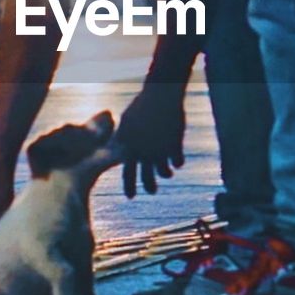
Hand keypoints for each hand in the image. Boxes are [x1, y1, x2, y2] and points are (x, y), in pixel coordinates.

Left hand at [116, 83, 185, 197]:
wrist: (160, 97)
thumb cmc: (141, 105)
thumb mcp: (127, 122)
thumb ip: (123, 137)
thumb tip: (116, 146)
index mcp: (129, 148)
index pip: (128, 174)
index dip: (129, 187)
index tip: (131, 197)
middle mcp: (143, 153)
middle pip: (147, 179)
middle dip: (150, 187)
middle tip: (152, 191)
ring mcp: (159, 151)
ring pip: (164, 173)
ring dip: (166, 174)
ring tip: (168, 173)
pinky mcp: (175, 146)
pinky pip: (178, 162)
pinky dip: (178, 162)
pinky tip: (178, 161)